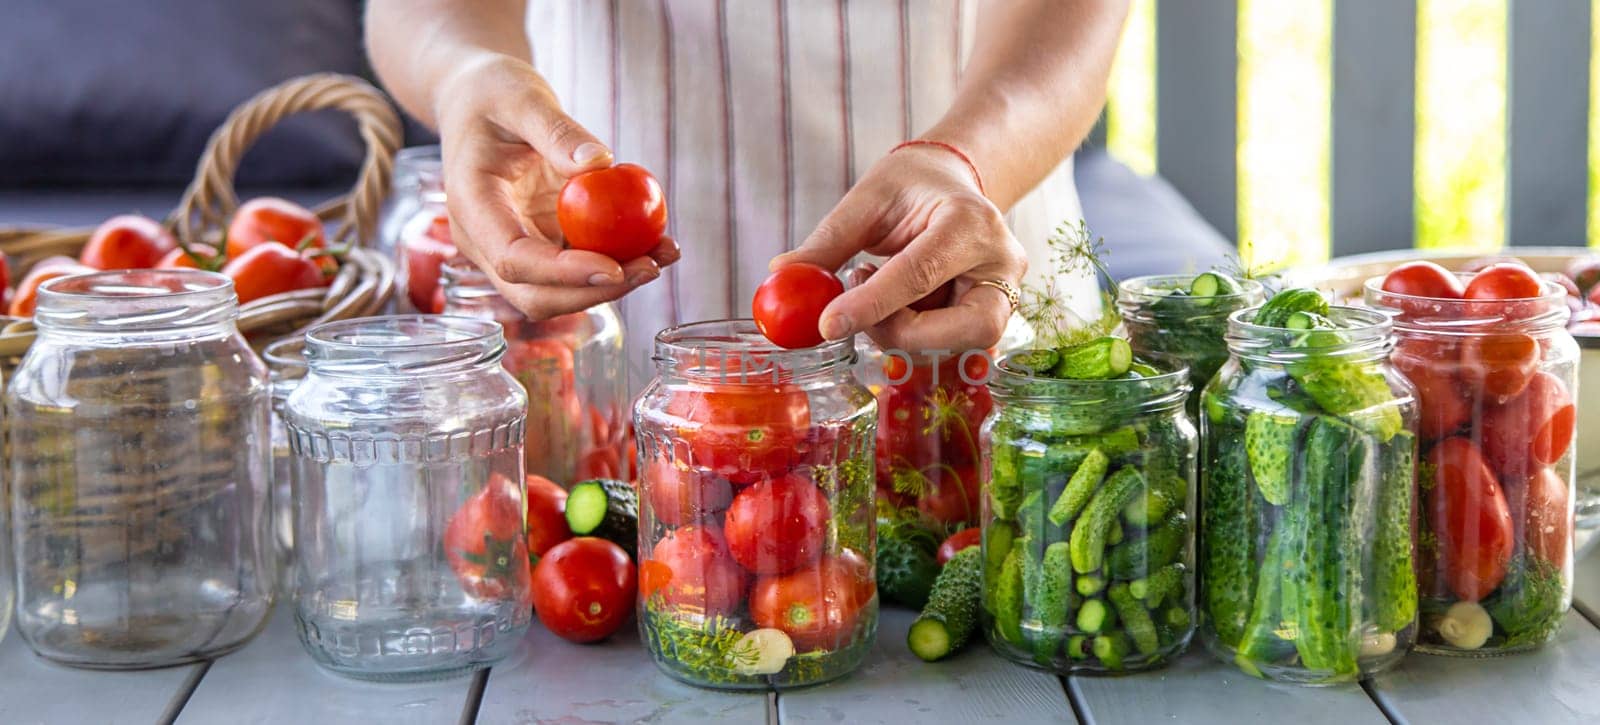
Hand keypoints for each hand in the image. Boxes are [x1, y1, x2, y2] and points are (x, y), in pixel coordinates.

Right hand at [433, 54, 678, 318]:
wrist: (476, 101)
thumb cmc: (491, 92)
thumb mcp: (522, 97)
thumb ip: (557, 130)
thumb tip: (600, 164)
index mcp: (472, 205)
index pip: (513, 259)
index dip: (564, 273)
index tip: (615, 267)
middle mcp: (485, 240)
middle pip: (536, 295)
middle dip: (595, 292)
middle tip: (650, 267)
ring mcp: (513, 247)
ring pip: (561, 292)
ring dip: (614, 284)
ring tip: (664, 252)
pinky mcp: (540, 243)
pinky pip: (578, 267)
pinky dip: (617, 262)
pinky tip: (655, 242)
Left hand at [771, 145, 1025, 353]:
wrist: (951, 182)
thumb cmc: (912, 186)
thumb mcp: (867, 199)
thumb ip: (829, 241)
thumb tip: (782, 274)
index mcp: (970, 220)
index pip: (919, 274)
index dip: (871, 305)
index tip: (827, 324)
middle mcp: (1002, 262)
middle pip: (966, 327)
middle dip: (902, 331)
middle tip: (853, 311)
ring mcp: (1007, 291)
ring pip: (961, 343)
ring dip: (904, 330)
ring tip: (876, 287)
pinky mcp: (996, 313)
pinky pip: (954, 341)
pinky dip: (915, 329)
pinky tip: (899, 299)